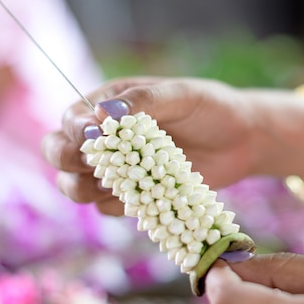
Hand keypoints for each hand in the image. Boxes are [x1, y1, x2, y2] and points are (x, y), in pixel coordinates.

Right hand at [42, 77, 258, 214]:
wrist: (243, 140)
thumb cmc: (212, 109)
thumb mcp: (182, 95)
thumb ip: (145, 102)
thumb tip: (103, 114)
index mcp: (111, 104)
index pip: (72, 117)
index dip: (74, 129)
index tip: (91, 136)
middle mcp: (107, 137)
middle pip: (60, 152)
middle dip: (66, 160)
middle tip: (92, 164)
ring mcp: (119, 168)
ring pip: (76, 185)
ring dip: (83, 189)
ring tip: (114, 186)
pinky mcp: (136, 194)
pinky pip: (108, 207)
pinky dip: (118, 206)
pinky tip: (143, 199)